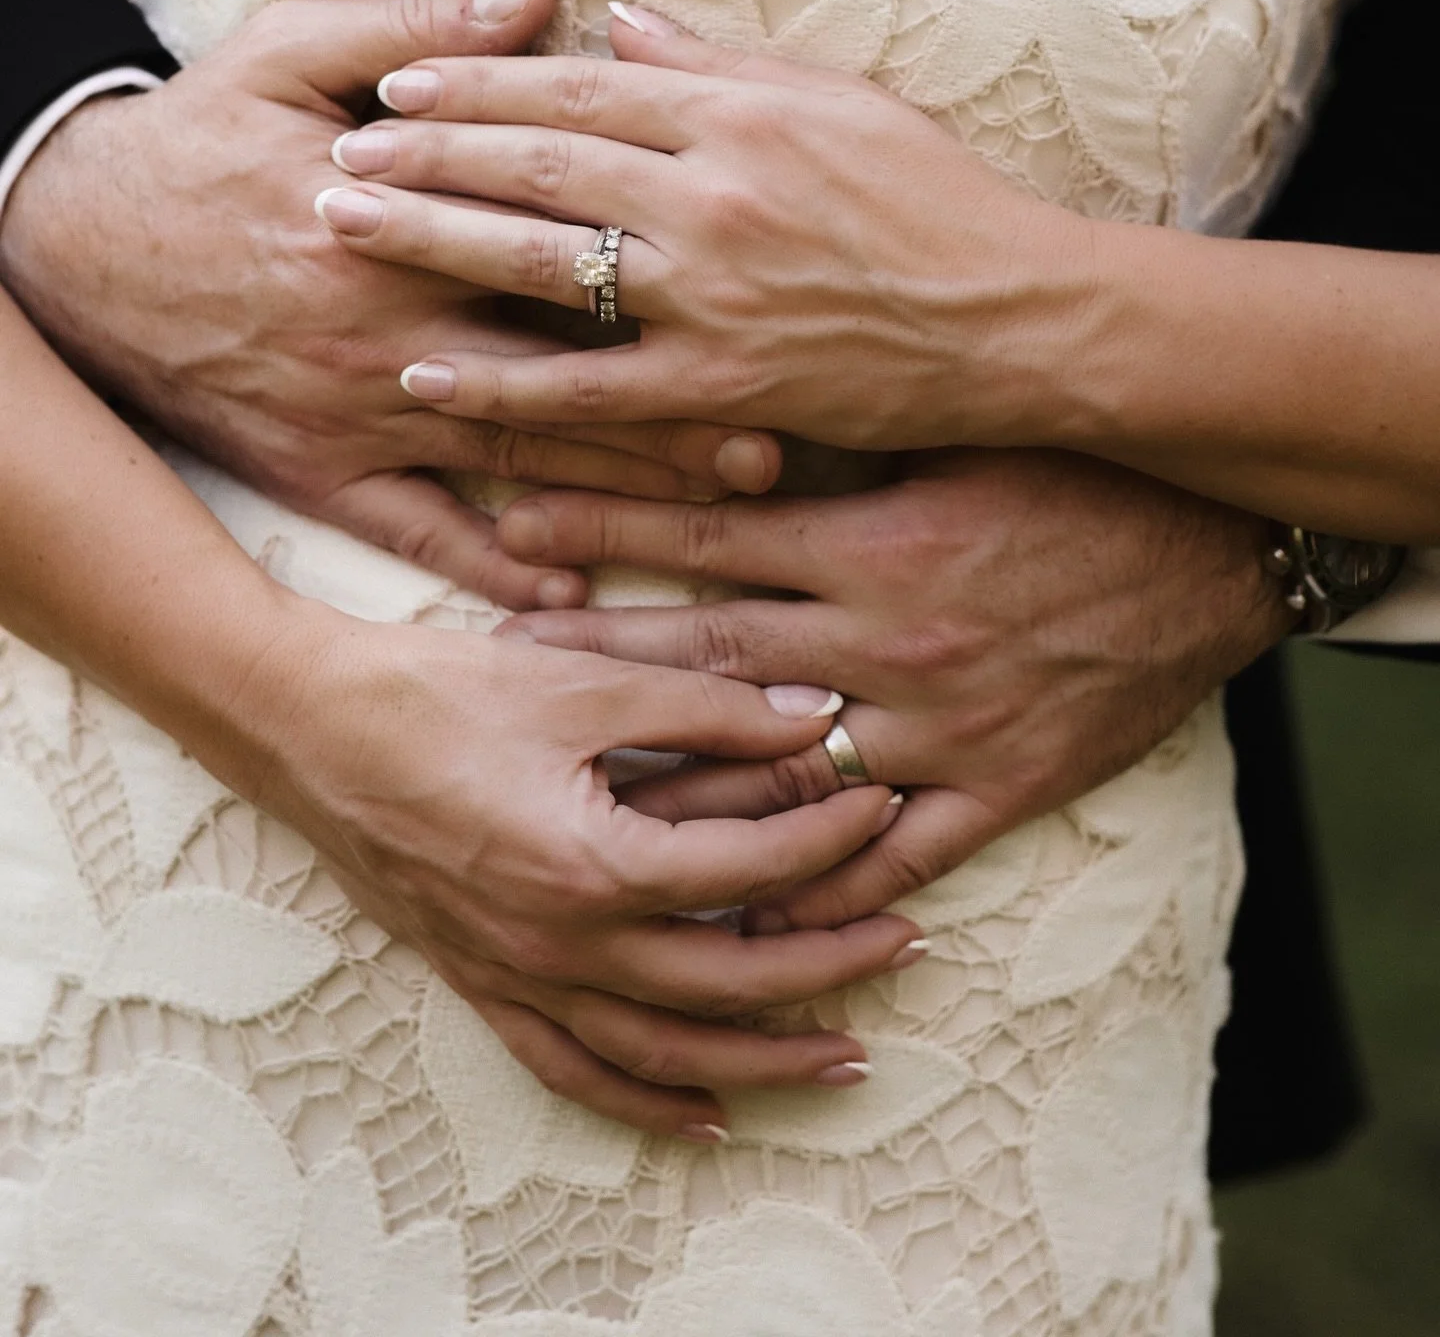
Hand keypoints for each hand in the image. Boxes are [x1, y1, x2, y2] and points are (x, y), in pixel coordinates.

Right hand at [0, 0, 780, 609]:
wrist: (66, 241)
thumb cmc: (191, 136)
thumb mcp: (285, 50)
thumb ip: (418, 29)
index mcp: (401, 218)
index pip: (556, 247)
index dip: (662, 272)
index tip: (758, 294)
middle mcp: (391, 329)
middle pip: (562, 372)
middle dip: (673, 406)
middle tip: (781, 434)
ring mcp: (357, 411)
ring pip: (516, 462)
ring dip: (619, 491)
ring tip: (719, 511)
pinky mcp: (316, 472)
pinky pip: (417, 535)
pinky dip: (492, 568)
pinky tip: (568, 592)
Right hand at [243, 608, 921, 1137]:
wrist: (303, 723)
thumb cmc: (434, 691)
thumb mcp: (583, 680)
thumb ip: (707, 706)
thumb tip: (813, 713)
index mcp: (592, 865)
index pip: (747, 873)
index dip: (829, 839)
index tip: (882, 801)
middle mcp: (559, 944)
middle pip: (727, 983)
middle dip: (831, 965)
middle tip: (907, 942)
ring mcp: (516, 976)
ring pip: (663, 1053)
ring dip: (762, 1061)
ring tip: (846, 1057)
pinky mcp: (481, 983)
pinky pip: (572, 1071)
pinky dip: (644, 1101)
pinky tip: (702, 1115)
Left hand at [311, 4, 1088, 448]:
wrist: (1021, 316)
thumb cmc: (942, 201)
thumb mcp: (844, 101)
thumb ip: (722, 62)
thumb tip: (619, 23)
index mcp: (740, 118)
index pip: (577, 93)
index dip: (477, 86)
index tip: (398, 85)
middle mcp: (712, 197)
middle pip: (537, 167)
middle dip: (424, 155)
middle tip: (336, 154)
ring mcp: (712, 296)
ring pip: (542, 263)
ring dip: (431, 243)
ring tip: (343, 231)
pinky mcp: (722, 385)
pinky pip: (589, 389)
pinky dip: (504, 383)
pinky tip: (427, 374)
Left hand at [491, 448, 1292, 927]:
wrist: (1218, 549)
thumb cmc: (1082, 469)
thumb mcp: (958, 431)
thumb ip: (844, 434)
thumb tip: (726, 408)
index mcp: (874, 541)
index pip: (703, 537)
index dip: (601, 531)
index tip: (507, 528)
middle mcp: (887, 641)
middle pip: (711, 658)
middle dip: (599, 659)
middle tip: (498, 665)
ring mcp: (939, 724)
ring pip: (783, 773)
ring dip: (680, 786)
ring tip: (581, 798)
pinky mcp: (999, 785)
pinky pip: (896, 853)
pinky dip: (822, 887)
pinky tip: (747, 916)